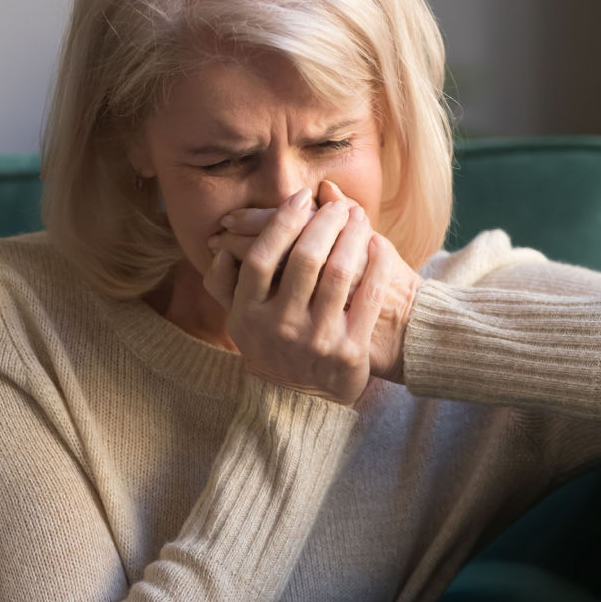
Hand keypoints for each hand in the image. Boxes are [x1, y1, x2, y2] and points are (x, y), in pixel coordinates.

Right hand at [203, 185, 380, 406]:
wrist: (301, 403)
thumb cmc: (270, 347)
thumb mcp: (239, 321)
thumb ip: (225, 284)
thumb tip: (222, 248)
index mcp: (248, 316)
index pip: (262, 257)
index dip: (282, 221)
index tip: (301, 198)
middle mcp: (281, 328)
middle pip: (305, 258)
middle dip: (325, 221)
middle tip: (337, 206)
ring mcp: (317, 341)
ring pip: (340, 272)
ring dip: (353, 235)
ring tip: (359, 217)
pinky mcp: (350, 352)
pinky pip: (368, 296)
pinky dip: (376, 265)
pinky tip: (378, 245)